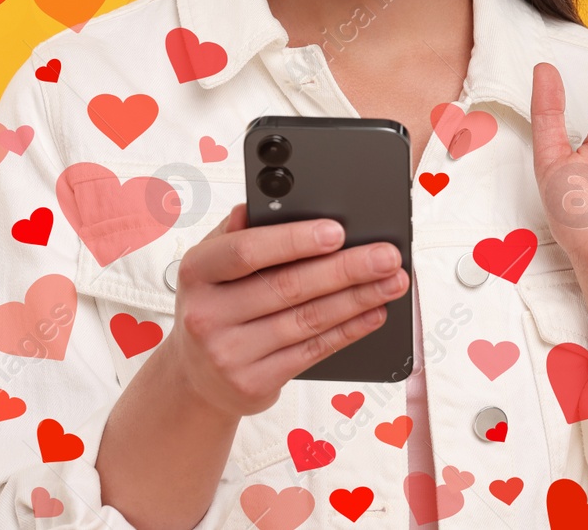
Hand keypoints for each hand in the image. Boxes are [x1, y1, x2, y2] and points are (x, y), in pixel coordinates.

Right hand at [158, 205, 409, 417]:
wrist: (196, 378)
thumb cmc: (215, 305)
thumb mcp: (212, 265)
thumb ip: (237, 233)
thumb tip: (263, 204)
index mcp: (197, 271)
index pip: (247, 250)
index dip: (294, 240)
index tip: (337, 231)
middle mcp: (206, 314)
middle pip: (288, 286)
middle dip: (346, 268)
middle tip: (386, 256)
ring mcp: (229, 354)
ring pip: (308, 320)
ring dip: (358, 299)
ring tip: (392, 281)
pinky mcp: (253, 383)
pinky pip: (312, 351)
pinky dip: (349, 330)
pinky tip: (373, 313)